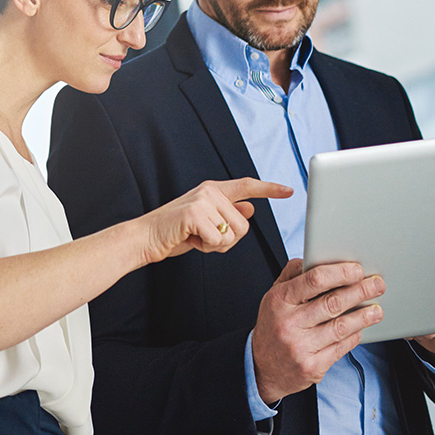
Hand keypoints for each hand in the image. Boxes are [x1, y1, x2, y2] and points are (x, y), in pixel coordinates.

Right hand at [139, 178, 292, 265]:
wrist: (146, 237)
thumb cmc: (176, 232)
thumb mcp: (206, 221)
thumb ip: (227, 213)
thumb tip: (250, 208)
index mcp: (213, 190)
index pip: (247, 186)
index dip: (269, 189)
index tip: (289, 190)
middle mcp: (210, 191)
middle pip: (244, 225)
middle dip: (228, 240)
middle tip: (204, 237)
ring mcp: (202, 200)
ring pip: (232, 234)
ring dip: (216, 245)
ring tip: (196, 237)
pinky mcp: (194, 214)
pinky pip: (218, 240)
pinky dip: (206, 247)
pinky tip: (190, 240)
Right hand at [252, 258, 383, 404]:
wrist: (261, 367)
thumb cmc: (273, 325)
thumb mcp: (274, 295)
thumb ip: (293, 274)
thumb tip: (314, 257)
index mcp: (280, 300)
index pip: (314, 280)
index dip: (340, 273)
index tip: (357, 269)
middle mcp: (290, 323)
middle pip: (333, 303)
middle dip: (360, 291)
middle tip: (377, 284)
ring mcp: (301, 347)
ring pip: (341, 327)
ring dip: (364, 317)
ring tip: (377, 309)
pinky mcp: (312, 367)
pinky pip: (340, 348)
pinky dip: (354, 336)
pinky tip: (361, 329)